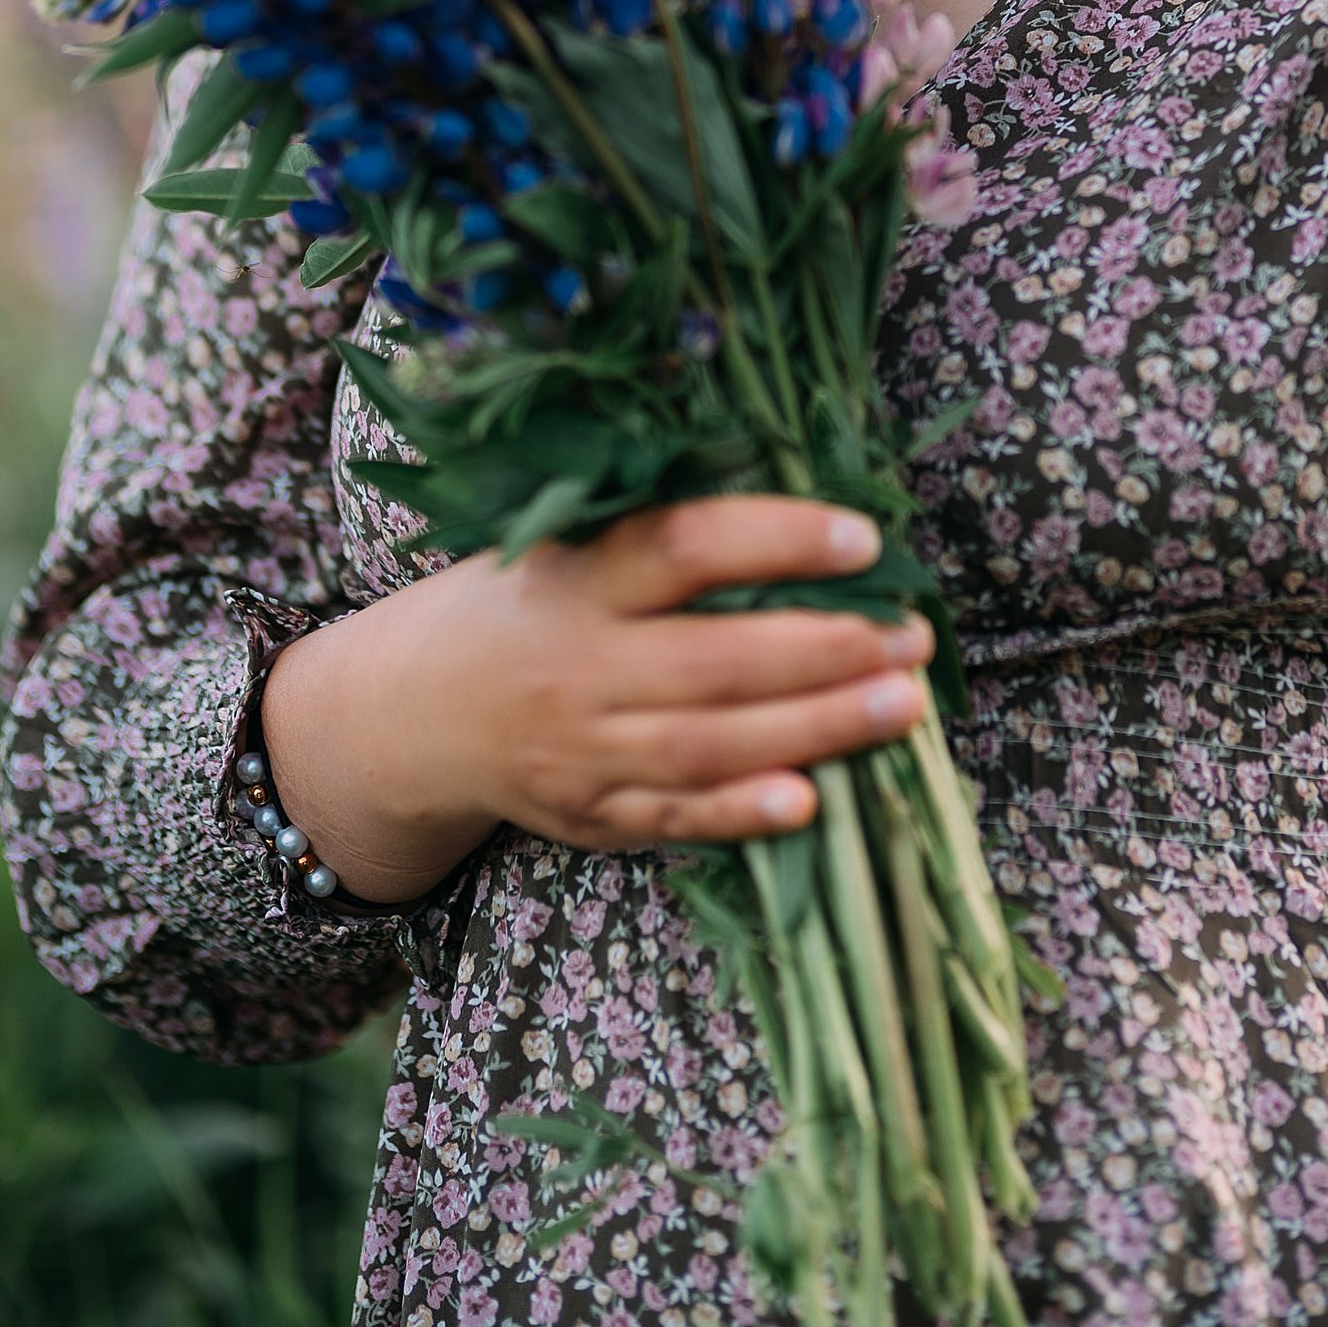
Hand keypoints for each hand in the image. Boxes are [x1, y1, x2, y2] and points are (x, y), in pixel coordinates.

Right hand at [261, 496, 934, 902]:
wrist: (413, 713)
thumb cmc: (522, 602)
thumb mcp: (563, 541)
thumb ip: (659, 530)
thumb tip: (803, 507)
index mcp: (577, 576)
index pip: (687, 546)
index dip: (781, 538)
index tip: (865, 537)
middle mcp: (577, 665)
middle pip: (717, 660)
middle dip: (829, 649)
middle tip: (914, 636)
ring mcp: (580, 750)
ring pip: (710, 745)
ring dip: (818, 728)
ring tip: (903, 705)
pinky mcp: (588, 815)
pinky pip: (675, 820)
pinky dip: (743, 812)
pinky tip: (813, 800)